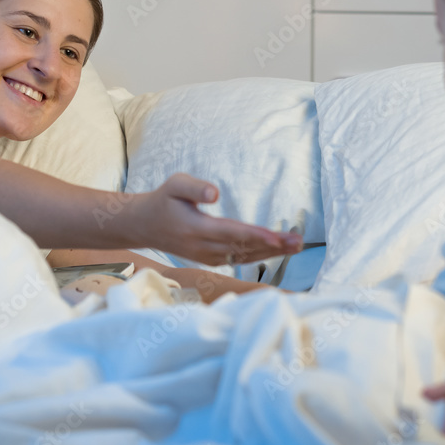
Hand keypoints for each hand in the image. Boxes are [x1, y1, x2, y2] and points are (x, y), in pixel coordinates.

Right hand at [131, 173, 302, 266]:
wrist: (145, 225)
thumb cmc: (163, 200)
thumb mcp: (174, 184)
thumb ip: (194, 186)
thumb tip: (215, 192)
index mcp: (196, 228)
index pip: (231, 233)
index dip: (255, 236)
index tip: (277, 237)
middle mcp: (204, 247)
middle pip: (244, 248)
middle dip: (273, 246)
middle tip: (299, 241)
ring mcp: (208, 257)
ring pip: (245, 257)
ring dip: (272, 253)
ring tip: (296, 246)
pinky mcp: (212, 259)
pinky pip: (239, 260)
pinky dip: (260, 256)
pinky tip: (278, 250)